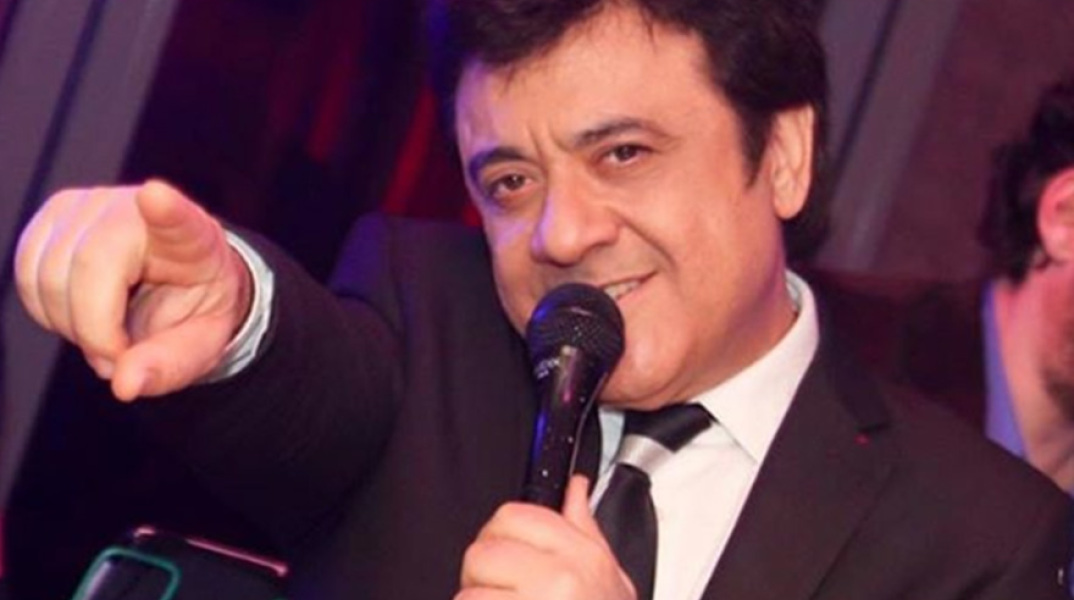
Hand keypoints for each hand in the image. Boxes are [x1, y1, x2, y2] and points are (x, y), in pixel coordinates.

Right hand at [14, 180, 251, 400]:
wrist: (179, 281)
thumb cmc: (191, 309)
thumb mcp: (198, 347)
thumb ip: (167, 366)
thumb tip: (123, 384)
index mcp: (192, 239)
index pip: (179, 219)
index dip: (166, 209)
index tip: (157, 197)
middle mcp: (138, 210)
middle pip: (89, 267)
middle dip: (93, 330)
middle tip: (117, 355)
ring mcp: (91, 204)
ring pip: (47, 272)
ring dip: (67, 323)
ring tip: (105, 331)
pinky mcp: (56, 212)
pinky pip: (26, 271)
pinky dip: (45, 308)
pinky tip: (78, 313)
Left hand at [457, 476, 635, 599]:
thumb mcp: (610, 579)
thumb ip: (584, 530)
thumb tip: (574, 489)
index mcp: (581, 558)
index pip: (512, 516)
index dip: (501, 536)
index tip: (508, 557)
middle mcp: (557, 581)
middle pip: (481, 553)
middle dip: (483, 577)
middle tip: (504, 596)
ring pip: (468, 595)